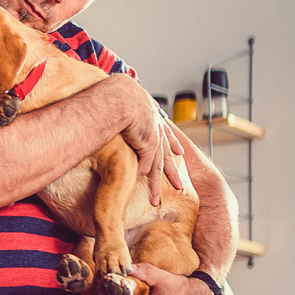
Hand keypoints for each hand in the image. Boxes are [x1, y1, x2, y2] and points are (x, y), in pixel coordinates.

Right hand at [113, 82, 184, 205]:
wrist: (123, 95)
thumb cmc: (118, 95)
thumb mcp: (125, 100)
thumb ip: (124, 106)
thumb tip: (114, 107)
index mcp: (153, 116)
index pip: (167, 134)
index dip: (173, 143)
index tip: (180, 152)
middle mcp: (157, 128)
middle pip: (167, 155)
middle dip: (172, 172)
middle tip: (179, 186)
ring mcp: (154, 137)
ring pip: (158, 166)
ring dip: (155, 184)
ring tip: (155, 200)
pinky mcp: (149, 144)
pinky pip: (146, 163)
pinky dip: (143, 173)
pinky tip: (140, 182)